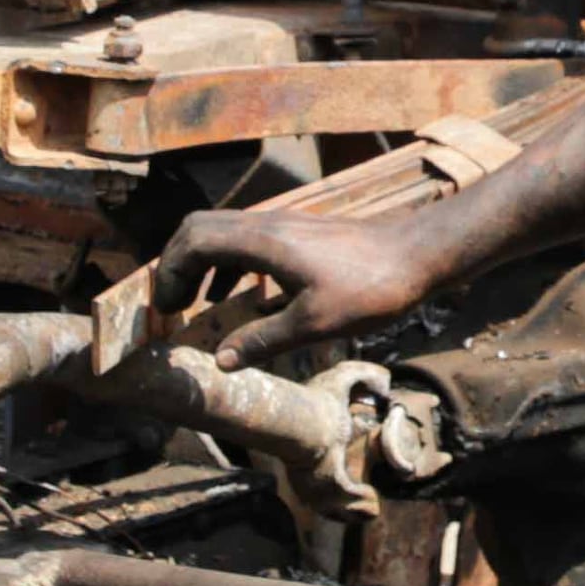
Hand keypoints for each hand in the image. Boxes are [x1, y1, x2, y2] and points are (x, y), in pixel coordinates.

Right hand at [151, 208, 450, 364]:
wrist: (418, 255)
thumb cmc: (370, 289)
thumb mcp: (314, 324)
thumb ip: (263, 340)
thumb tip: (221, 361)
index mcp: (262, 241)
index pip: (193, 241)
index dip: (170, 273)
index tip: (166, 310)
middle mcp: (266, 224)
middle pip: (198, 228)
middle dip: (177, 265)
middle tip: (171, 306)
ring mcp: (283, 224)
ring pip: (222, 232)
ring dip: (201, 264)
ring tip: (195, 304)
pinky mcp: (298, 233)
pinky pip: (246, 240)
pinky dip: (228, 264)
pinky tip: (237, 296)